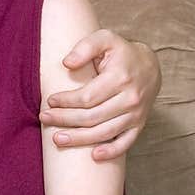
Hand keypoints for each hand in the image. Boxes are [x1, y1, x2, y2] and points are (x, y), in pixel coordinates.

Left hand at [39, 30, 159, 160]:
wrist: (150, 66)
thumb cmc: (121, 52)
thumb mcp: (105, 38)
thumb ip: (85, 46)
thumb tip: (66, 63)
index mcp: (120, 78)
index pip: (87, 97)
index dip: (66, 101)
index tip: (50, 101)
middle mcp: (130, 99)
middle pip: (92, 117)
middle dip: (65, 120)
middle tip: (44, 118)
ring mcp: (136, 114)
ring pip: (104, 132)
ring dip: (79, 139)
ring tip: (57, 139)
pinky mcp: (139, 125)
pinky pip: (126, 143)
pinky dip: (111, 151)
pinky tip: (93, 156)